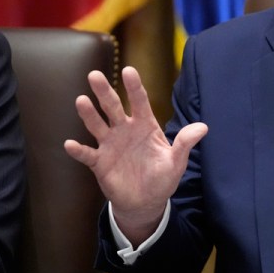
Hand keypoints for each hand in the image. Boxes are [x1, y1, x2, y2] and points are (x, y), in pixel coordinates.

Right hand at [64, 66, 206, 244]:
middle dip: (104, 92)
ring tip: (81, 101)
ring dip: (89, 114)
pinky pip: (87, 154)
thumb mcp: (176, 161)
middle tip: (95, 75)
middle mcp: (125, 130)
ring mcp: (110, 144)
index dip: (134, 87)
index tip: (129, 71)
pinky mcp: (99, 162)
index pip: (140, 102)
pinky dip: (78, 150)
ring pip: (97, 125)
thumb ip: (185, 143)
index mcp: (145, 125)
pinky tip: (70, 144)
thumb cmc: (162, 177)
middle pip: (113, 107)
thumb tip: (203, 127)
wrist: (146, 201)